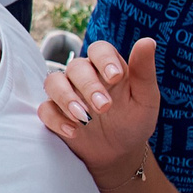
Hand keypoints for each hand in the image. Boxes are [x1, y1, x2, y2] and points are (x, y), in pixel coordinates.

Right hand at [36, 37, 160, 176]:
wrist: (120, 152)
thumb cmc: (135, 120)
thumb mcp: (145, 99)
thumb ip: (144, 71)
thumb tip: (148, 41)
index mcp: (107, 67)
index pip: (99, 49)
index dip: (104, 59)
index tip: (116, 76)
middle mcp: (84, 76)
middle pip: (76, 67)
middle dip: (89, 86)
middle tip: (104, 107)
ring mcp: (66, 93)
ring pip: (53, 82)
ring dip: (66, 98)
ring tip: (84, 119)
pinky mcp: (54, 113)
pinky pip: (45, 109)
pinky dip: (56, 119)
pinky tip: (73, 132)